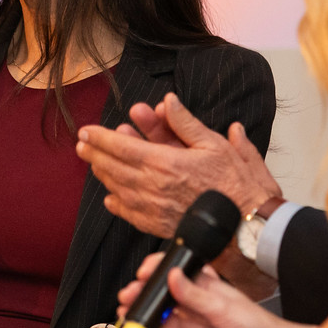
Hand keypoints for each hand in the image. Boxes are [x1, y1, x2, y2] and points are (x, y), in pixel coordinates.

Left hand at [77, 93, 281, 239]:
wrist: (245, 226)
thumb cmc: (235, 184)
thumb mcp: (214, 144)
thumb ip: (185, 123)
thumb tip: (167, 101)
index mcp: (165, 163)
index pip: (122, 147)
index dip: (101, 138)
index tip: (86, 131)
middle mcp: (153, 187)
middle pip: (113, 168)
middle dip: (94, 154)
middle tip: (82, 145)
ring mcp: (153, 209)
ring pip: (118, 189)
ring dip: (103, 174)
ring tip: (94, 163)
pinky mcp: (158, 226)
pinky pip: (130, 214)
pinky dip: (117, 203)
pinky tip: (111, 198)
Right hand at [124, 260, 303, 327]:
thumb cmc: (255, 326)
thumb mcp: (222, 306)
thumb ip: (194, 293)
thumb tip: (172, 275)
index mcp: (204, 287)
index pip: (175, 273)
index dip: (156, 272)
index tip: (142, 274)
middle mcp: (194, 306)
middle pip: (161, 298)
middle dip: (142, 295)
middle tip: (128, 297)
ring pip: (159, 321)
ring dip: (142, 318)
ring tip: (127, 317)